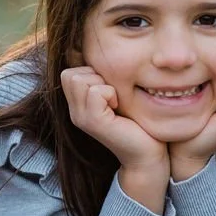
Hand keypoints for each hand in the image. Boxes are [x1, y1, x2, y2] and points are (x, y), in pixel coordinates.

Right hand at [61, 66, 168, 212]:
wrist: (146, 156)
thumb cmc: (138, 125)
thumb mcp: (116, 98)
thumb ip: (104, 83)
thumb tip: (103, 59)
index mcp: (78, 106)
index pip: (68, 74)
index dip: (90, 73)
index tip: (109, 90)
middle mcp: (74, 112)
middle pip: (69, 75)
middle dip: (93, 75)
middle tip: (112, 94)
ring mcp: (81, 118)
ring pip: (79, 80)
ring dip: (102, 83)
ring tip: (115, 101)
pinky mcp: (93, 122)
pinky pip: (95, 92)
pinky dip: (110, 93)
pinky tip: (118, 107)